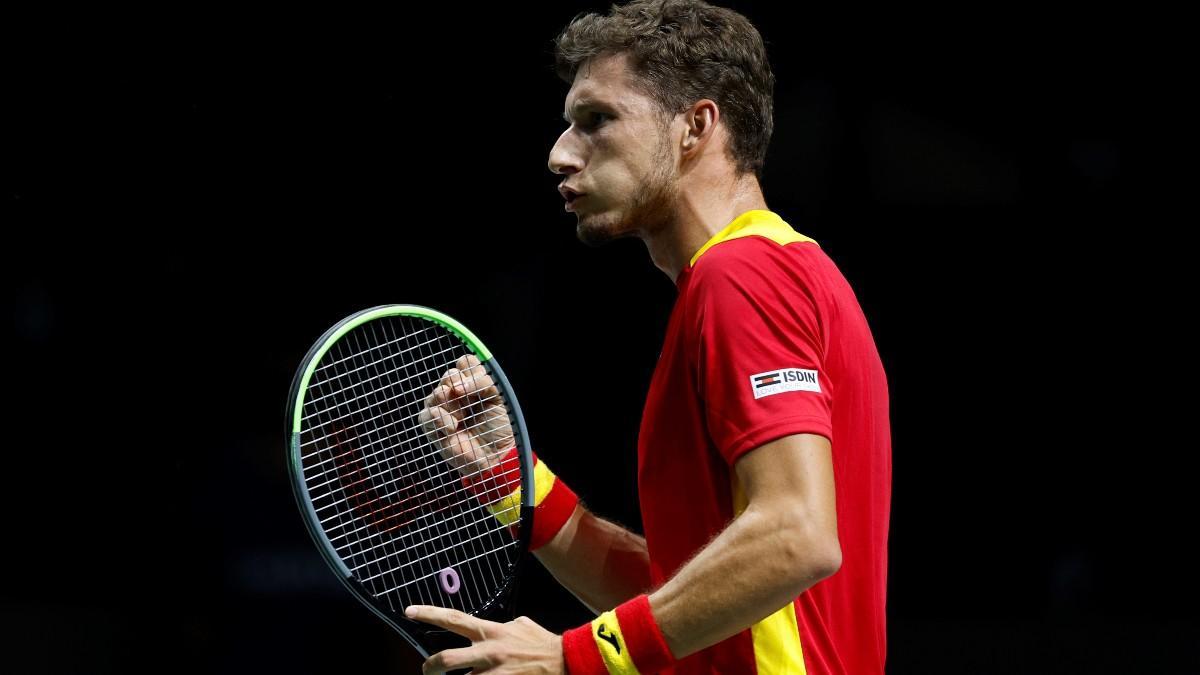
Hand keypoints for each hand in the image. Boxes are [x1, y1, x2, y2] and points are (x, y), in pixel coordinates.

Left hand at [405, 605, 563, 673]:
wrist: (566, 661)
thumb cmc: (543, 643)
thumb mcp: (520, 625)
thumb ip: (502, 626)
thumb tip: (497, 625)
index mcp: (490, 632)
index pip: (453, 619)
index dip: (429, 614)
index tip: (409, 611)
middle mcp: (487, 652)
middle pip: (445, 659)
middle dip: (430, 667)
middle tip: (427, 669)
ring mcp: (493, 673)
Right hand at [419, 355, 514, 476]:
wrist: (497, 453)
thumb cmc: (500, 425)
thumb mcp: (499, 397)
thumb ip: (482, 382)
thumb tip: (457, 386)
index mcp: (473, 383)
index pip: (464, 363)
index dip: (470, 371)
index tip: (481, 384)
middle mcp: (457, 394)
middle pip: (448, 375)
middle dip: (457, 385)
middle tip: (467, 400)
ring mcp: (444, 409)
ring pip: (436, 393)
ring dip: (450, 404)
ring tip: (462, 418)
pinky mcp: (433, 427)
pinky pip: (426, 416)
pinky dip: (438, 419)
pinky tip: (452, 427)